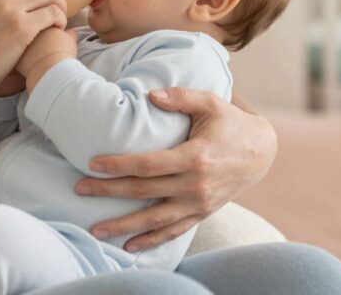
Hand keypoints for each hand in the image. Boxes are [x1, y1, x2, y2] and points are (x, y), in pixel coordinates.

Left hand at [74, 87, 276, 251]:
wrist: (261, 152)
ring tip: (96, 230)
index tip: (93, 164)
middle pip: (144, 192)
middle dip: (109, 191)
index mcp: (195, 157)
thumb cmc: (230, 122)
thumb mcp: (210, 102)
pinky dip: (151, 240)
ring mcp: (199, 203)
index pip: (148, 165)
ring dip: (124, 226)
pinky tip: (129, 246)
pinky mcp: (202, 213)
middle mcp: (196, 185)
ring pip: (155, 219)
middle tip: (79, 190)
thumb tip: (150, 94)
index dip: (119, 165)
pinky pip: (173, 231)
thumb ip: (180, 97)